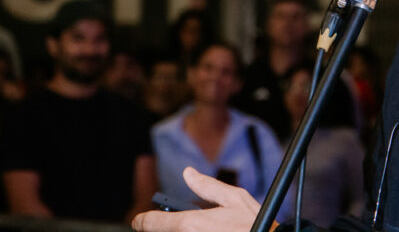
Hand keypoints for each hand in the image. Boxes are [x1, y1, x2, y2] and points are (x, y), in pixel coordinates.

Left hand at [132, 167, 259, 231]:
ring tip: (201, 226)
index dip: (143, 221)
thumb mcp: (236, 199)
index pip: (152, 223)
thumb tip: (189, 173)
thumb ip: (208, 186)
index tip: (140, 220)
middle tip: (181, 224)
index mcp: (191, 224)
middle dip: (165, 228)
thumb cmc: (258, 223)